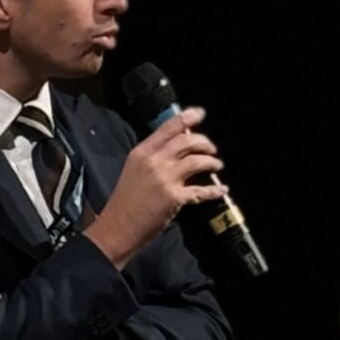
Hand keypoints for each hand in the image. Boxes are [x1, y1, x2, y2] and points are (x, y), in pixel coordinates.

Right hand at [84, 108, 225, 268]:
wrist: (118, 226)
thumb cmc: (125, 200)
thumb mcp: (134, 169)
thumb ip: (152, 157)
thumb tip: (175, 149)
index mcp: (142, 152)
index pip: (168, 127)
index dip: (187, 118)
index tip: (200, 114)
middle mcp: (154, 161)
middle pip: (187, 141)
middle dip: (204, 142)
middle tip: (212, 148)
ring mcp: (165, 178)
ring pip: (197, 161)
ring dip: (211, 162)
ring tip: (217, 165)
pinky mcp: (174, 197)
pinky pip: (200, 190)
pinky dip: (214, 191)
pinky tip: (222, 190)